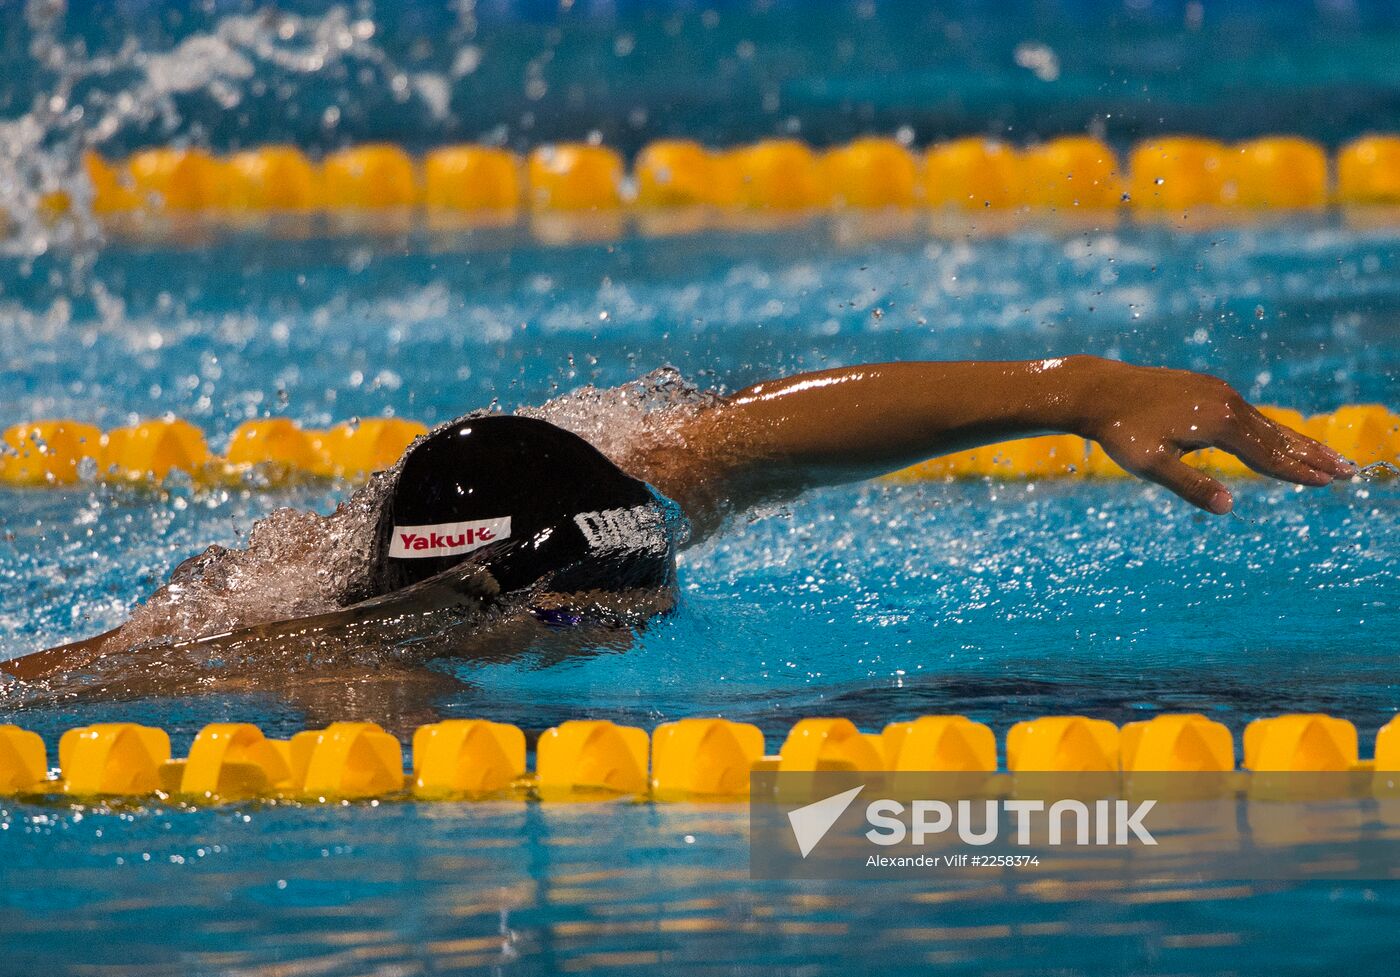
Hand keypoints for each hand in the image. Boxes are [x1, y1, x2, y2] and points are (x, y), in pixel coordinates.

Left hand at [1072, 359, 1355, 513]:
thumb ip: (1191, 486)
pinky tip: (1276, 439)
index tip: (1328, 483)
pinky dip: (1269, 428)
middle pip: (1277, 436)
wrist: (1098, 391)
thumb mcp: (1151, 466)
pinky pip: (1247, 413)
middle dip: (1312, 456)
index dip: (1297, 472)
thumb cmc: (1121, 432)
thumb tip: (1227, 507)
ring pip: (1264, 422)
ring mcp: (1217, 391)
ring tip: (1325, 456)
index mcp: (1219, 422)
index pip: (1267, 454)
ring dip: (1295, 441)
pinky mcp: (1206, 388)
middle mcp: (1226, 401)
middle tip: (1348, 471)